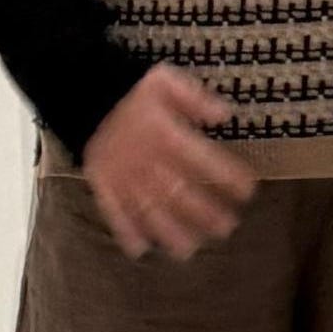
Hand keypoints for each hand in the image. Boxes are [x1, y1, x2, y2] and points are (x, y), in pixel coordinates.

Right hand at [81, 65, 254, 261]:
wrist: (83, 95)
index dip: (226, 175)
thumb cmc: (133, 93)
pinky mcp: (102, 184)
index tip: (248, 191)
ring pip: (148, 207)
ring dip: (168, 230)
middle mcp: (145, 159)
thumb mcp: (165, 81)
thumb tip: (225, 114)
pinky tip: (140, 250)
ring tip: (189, 250)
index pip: (201, 158)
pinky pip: (112, 210)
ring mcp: (122, 175)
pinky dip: (124, 230)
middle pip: (178, 191)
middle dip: (204, 212)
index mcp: (164, 134)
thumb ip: (195, 98)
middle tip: (227, 228)